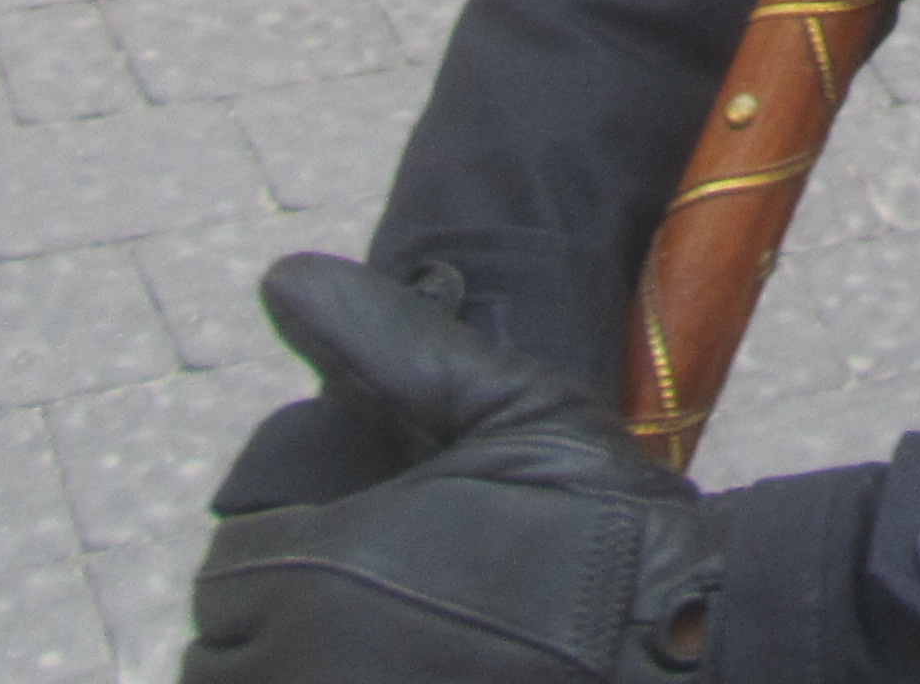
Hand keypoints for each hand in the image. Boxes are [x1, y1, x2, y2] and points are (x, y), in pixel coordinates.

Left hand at [185, 256, 724, 681]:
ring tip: (390, 641)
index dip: (287, 548)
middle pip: (227, 650)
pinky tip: (413, 671)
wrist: (692, 636)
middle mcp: (301, 663)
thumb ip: (387, 345)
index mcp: (315, 568)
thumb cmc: (603, 523)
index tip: (365, 540)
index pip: (229, 565)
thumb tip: (283, 275)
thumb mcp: (507, 407)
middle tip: (381, 596)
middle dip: (283, 620)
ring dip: (300, 663)